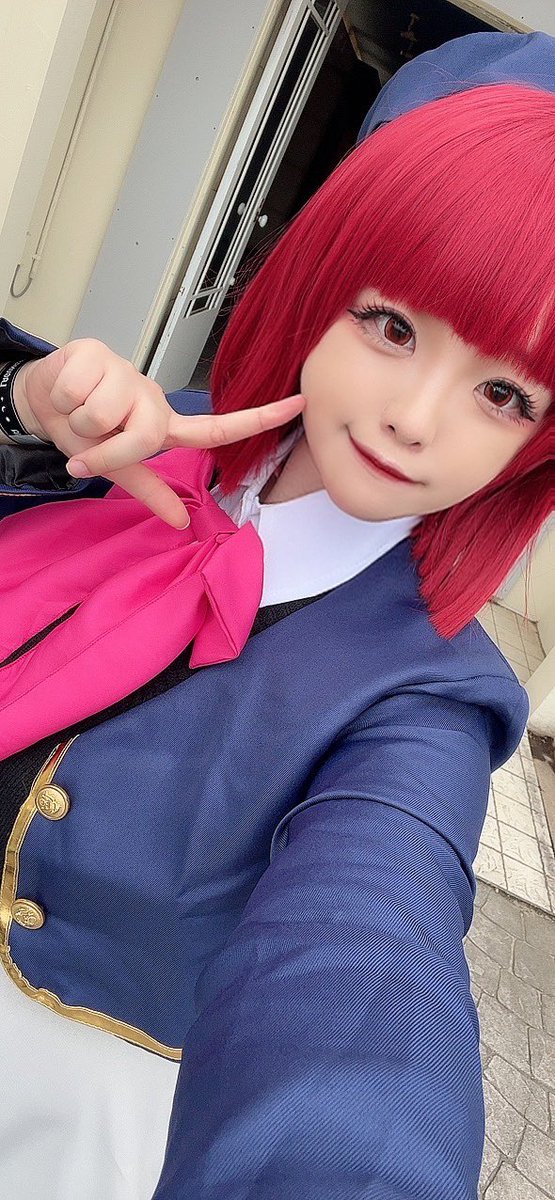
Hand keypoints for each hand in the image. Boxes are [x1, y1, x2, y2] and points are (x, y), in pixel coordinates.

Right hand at [15, 340, 304, 527]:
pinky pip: (79, 392)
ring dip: (80, 423)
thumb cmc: (85, 434)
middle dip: (108, 450)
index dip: (259, 419)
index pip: (217, 427)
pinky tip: (68, 391)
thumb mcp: (116, 469)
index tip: (298, 404)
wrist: (43, 400)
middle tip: (89, 446)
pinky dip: (64, 400)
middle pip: (144, 435)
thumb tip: (182, 523)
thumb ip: (151, 492)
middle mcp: (152, 396)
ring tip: (77, 413)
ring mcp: (127, 371)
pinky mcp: (97, 352)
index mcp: (163, 425)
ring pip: (104, 415)